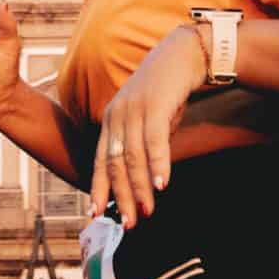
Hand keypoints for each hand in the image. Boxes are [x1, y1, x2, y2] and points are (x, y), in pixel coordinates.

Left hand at [91, 24, 206, 225]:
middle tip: (128, 223)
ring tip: (146, 212)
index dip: (98, 188)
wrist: (183, 55)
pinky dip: (158, 165)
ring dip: (140, 188)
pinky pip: (155, 141)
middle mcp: (117, 115)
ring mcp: (135, 110)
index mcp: (111, 120)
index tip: (95, 214)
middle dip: (121, 196)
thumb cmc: (166, 92)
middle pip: (114, 164)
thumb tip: (144, 180)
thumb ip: (140, 145)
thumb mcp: (147, 119)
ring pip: (133, 157)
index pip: (100, 160)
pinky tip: (163, 185)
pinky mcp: (156, 105)